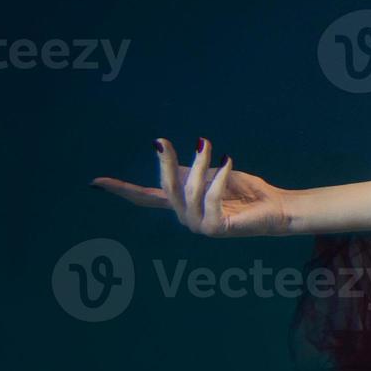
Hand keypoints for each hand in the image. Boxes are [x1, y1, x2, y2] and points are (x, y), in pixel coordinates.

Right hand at [92, 137, 290, 236]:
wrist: (276, 206)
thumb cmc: (246, 190)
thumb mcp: (212, 173)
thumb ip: (189, 169)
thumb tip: (163, 151)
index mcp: (182, 204)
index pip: (145, 197)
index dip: (121, 189)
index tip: (94, 182)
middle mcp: (186, 217)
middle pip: (163, 189)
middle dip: (163, 164)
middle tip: (162, 142)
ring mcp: (199, 225)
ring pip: (186, 192)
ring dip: (196, 166)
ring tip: (206, 145)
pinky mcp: (216, 229)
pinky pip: (210, 199)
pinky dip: (218, 177)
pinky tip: (229, 160)